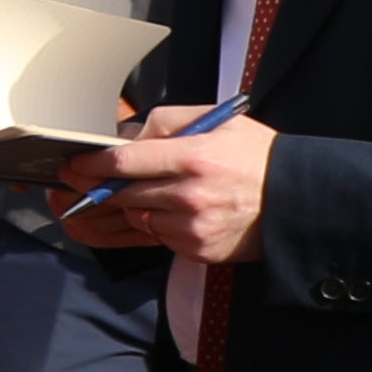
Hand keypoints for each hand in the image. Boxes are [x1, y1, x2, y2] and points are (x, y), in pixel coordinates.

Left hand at [55, 106, 275, 262]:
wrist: (299, 201)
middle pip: (123, 194)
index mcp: (193, 157)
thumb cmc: (256, 157)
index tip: (73, 165)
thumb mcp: (219, 121)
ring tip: (155, 191)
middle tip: (86, 181)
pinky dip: (159, 225)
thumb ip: (166, 122)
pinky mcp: (198, 250)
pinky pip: (159, 238)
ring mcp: (193, 227)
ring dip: (134, 206)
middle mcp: (190, 195)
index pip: (124, 162)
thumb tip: (126, 136)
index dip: (91, 165)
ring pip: (138, 217)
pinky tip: (178, 211)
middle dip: (103, 188)